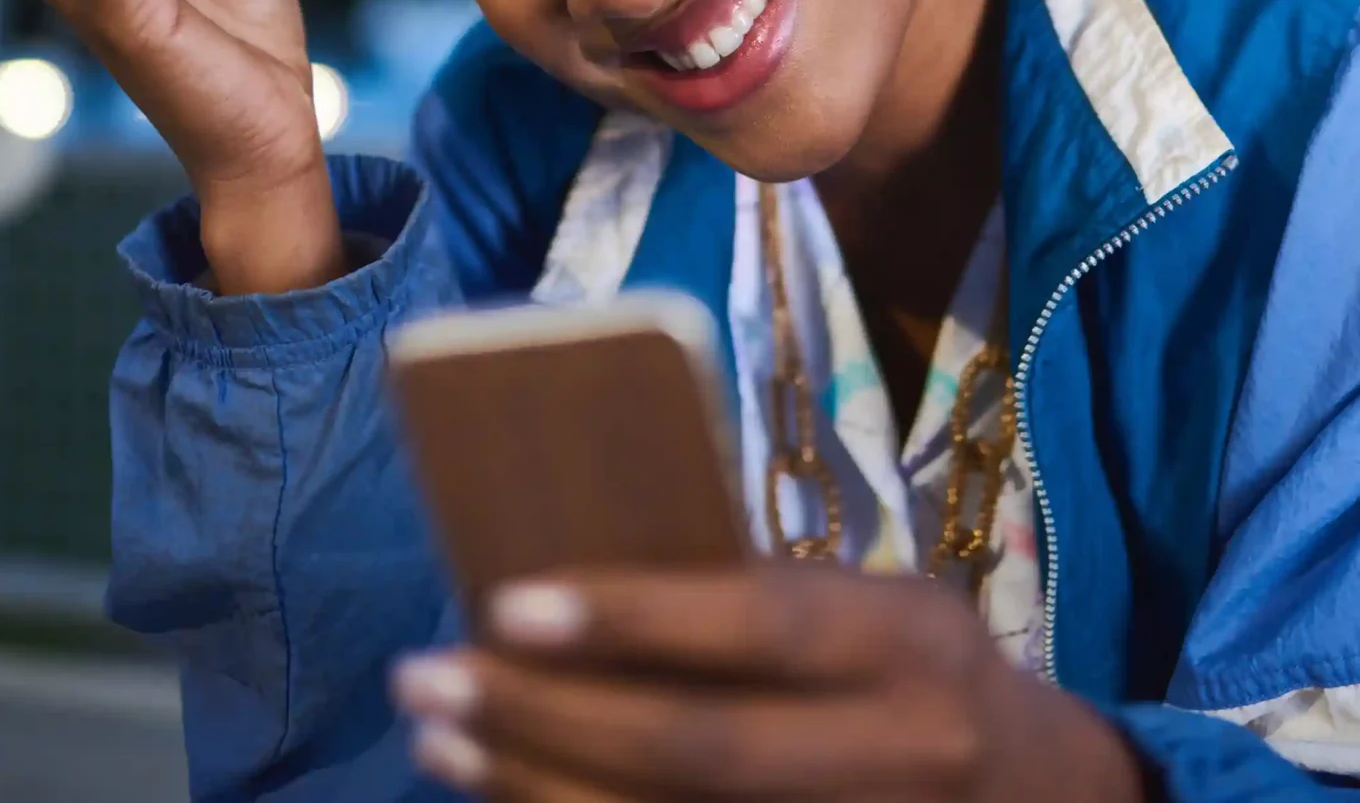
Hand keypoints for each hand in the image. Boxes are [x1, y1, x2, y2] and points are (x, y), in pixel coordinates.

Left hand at [389, 564, 1144, 801]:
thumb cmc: (933, 678)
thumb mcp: (888, 612)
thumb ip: (774, 604)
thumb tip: (586, 578)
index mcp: (912, 645)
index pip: (760, 624)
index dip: (632, 617)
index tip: (507, 600)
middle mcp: (894, 752)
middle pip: (696, 749)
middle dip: (543, 715)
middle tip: (426, 677)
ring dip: (531, 789)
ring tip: (437, 737)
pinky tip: (507, 800)